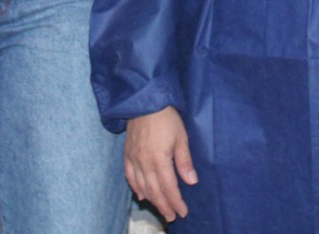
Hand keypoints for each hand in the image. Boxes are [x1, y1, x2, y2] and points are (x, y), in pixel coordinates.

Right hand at [124, 106, 195, 221]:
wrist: (144, 101)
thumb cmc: (166, 117)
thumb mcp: (181, 137)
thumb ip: (184, 161)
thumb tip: (191, 181)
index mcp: (159, 160)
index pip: (168, 188)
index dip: (176, 202)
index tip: (182, 212)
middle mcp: (144, 163)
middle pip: (155, 191)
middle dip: (164, 206)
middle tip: (171, 217)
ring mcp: (134, 159)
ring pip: (142, 187)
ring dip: (152, 200)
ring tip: (160, 209)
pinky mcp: (127, 154)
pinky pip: (129, 176)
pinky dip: (135, 188)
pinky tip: (141, 195)